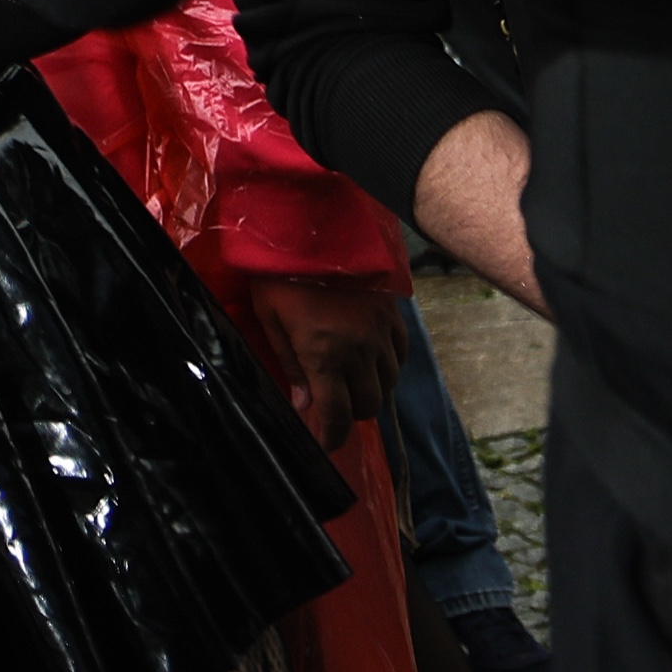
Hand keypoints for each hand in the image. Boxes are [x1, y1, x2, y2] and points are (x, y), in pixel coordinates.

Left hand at [243, 276, 401, 445]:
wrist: (310, 226)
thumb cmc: (279, 274)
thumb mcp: (271, 320)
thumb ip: (290, 364)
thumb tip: (304, 403)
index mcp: (324, 356)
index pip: (338, 416)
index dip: (334, 438)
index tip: (328, 444)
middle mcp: (359, 351)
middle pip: (369, 404)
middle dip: (352, 414)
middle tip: (335, 406)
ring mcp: (379, 332)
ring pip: (389, 382)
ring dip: (371, 390)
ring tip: (352, 382)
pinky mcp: (391, 313)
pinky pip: (400, 353)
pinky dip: (390, 364)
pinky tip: (373, 359)